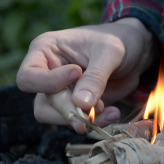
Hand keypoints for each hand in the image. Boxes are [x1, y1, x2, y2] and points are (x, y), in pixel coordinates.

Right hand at [17, 18, 159, 132]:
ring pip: (57, 117)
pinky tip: (113, 113)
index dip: (48, 83)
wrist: (135, 52)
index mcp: (46, 50)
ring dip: (82, 120)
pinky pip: (79, 121)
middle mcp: (50, 73)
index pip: (28, 77)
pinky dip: (96, 121)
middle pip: (46, 103)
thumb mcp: (110, 52)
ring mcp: (64, 91)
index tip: (77, 72)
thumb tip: (80, 105)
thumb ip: (95, 77)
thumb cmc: (119, 41)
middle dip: (70, 110)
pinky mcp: (79, 104)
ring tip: (107, 111)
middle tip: (93, 111)